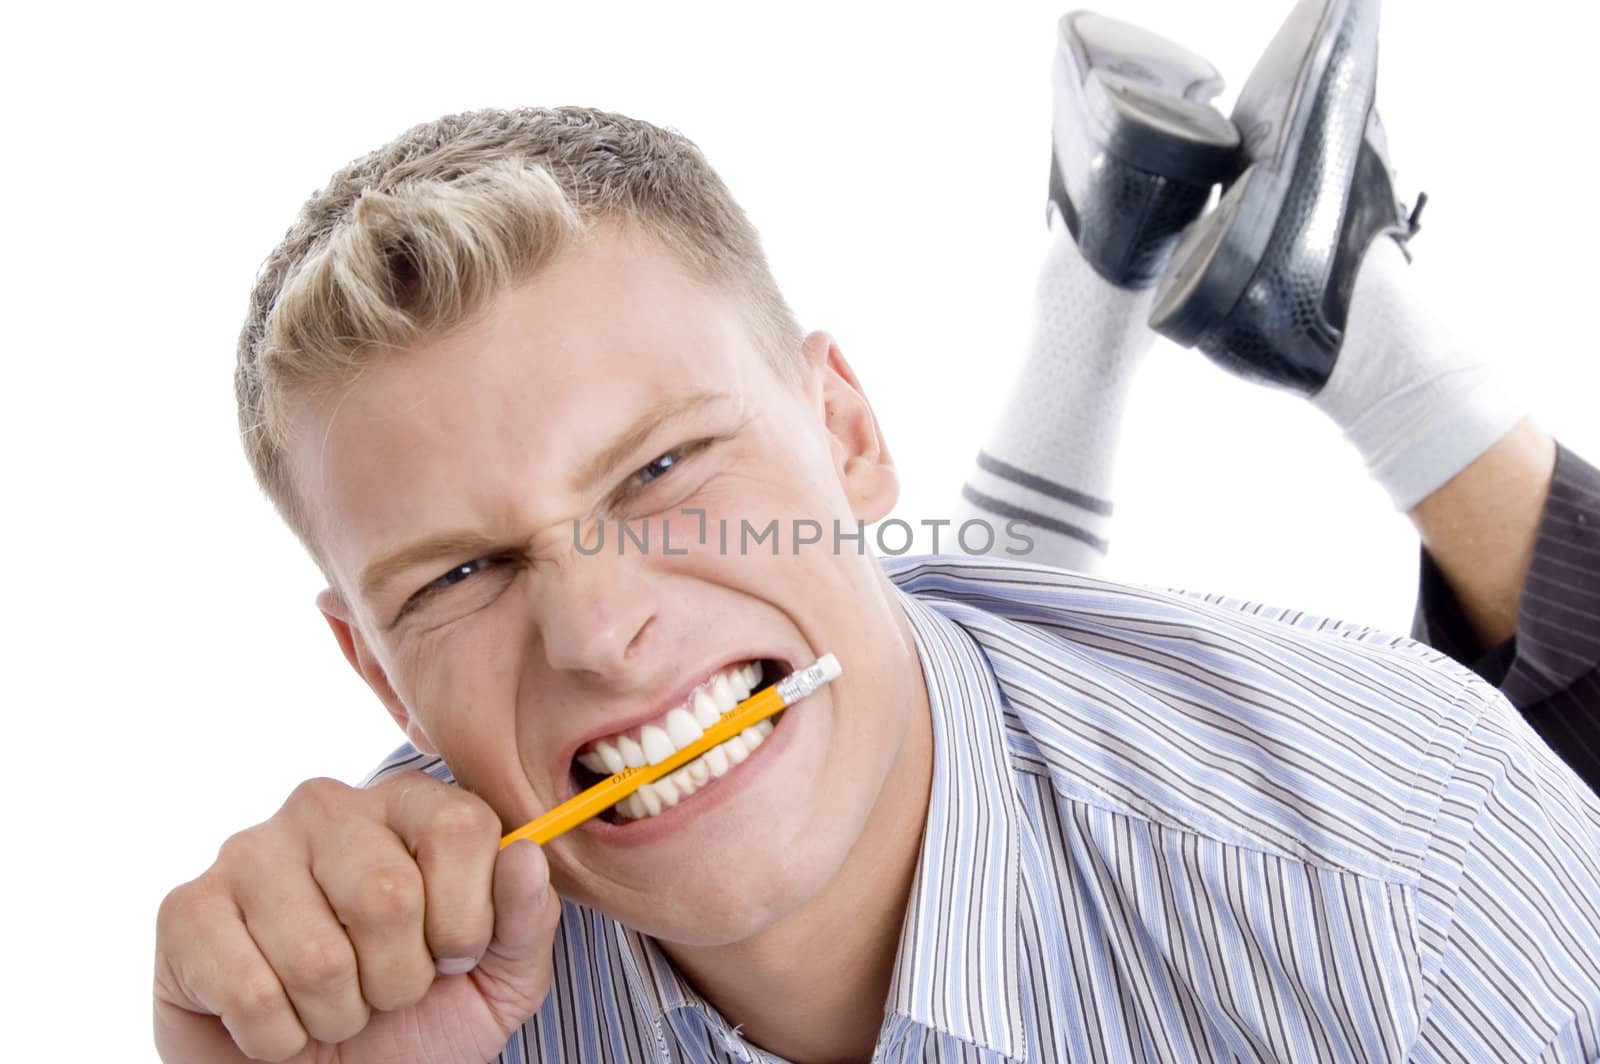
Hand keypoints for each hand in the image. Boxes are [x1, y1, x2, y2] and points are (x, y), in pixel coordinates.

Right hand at [153, 772, 558, 1062]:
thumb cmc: (416, 1022)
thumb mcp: (498, 980)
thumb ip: (526, 918)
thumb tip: (525, 854)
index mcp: (408, 804)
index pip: (462, 826)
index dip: (467, 918)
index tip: (453, 954)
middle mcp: (326, 807)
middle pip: (388, 895)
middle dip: (400, 978)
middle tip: (385, 992)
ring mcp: (248, 851)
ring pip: (318, 956)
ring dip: (338, 1014)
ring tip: (332, 1006)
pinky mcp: (186, 910)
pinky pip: (251, 991)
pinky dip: (278, 1036)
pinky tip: (277, 1020)